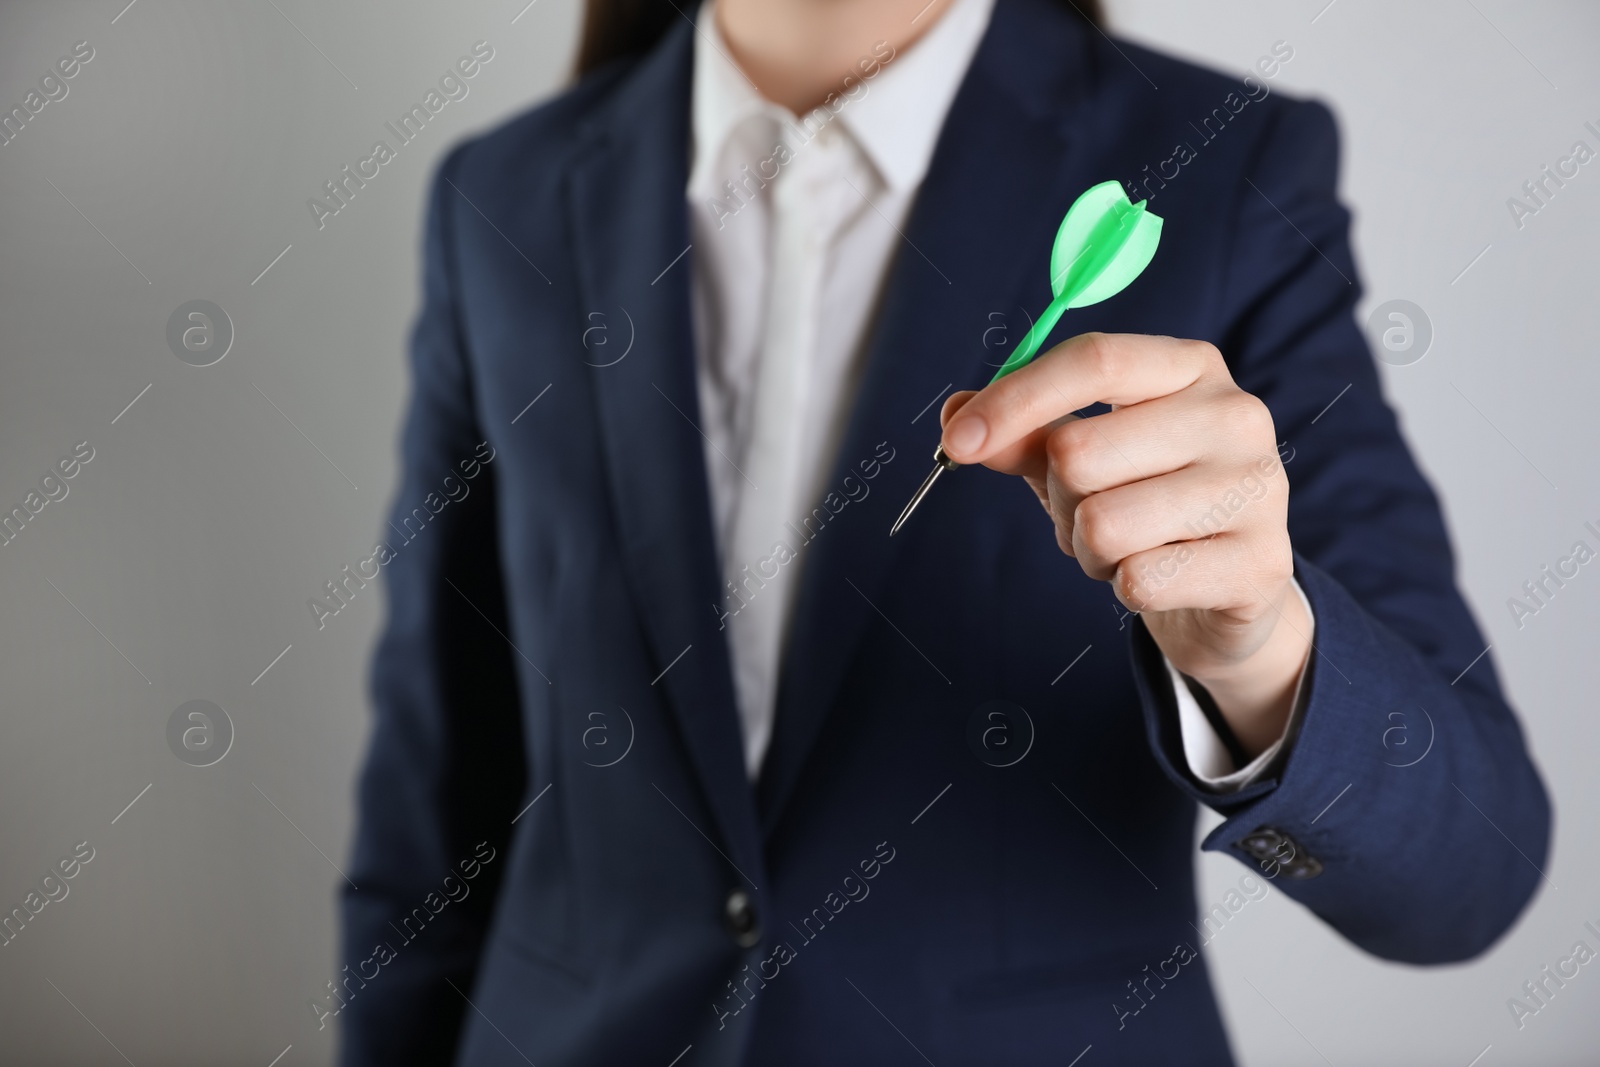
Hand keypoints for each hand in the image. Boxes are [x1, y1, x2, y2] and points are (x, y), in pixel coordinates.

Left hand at [939, 332, 1310, 757]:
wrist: (1230, 586)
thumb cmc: (1146, 501)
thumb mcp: (1081, 457)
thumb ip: (1021, 434)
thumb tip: (957, 419)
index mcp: (1190, 368)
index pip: (1094, 359)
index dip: (1015, 399)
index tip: (957, 440)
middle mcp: (1235, 416)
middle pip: (1080, 451)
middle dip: (1060, 499)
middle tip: (1091, 514)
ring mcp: (1258, 489)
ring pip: (1103, 524)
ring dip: (1090, 550)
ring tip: (1127, 547)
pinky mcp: (1261, 564)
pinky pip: (1139, 581)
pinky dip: (1126, 589)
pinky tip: (1160, 577)